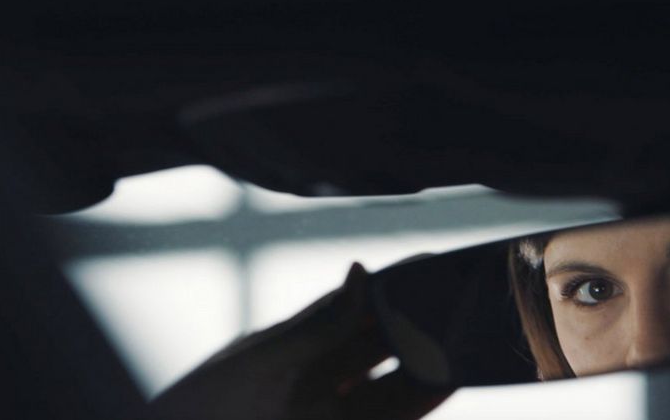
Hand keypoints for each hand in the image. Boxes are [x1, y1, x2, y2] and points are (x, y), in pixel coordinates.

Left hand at [149, 263, 452, 419]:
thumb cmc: (203, 407)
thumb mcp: (262, 361)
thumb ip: (319, 324)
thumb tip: (360, 271)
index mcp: (300, 343)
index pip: (358, 306)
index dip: (394, 286)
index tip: (432, 264)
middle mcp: (321, 375)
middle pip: (383, 345)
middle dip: (423, 325)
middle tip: (465, 303)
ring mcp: (331, 410)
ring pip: (394, 385)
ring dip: (429, 365)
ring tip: (467, 342)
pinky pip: (390, 417)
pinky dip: (418, 401)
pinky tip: (441, 385)